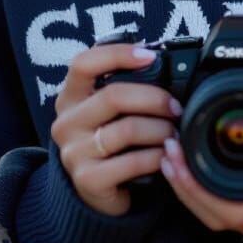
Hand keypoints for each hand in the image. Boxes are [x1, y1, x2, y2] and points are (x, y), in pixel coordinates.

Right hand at [50, 42, 181, 216]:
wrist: (96, 188)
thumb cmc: (110, 137)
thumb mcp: (107, 110)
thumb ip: (124, 86)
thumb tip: (159, 61)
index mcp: (71, 96)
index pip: (84, 63)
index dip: (117, 54)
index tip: (149, 56)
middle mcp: (67, 122)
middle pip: (113, 96)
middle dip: (154, 99)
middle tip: (176, 107)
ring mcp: (74, 153)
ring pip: (126, 129)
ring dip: (160, 129)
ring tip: (174, 133)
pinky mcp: (88, 180)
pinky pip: (131, 162)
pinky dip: (156, 157)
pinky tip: (165, 156)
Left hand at [160, 87, 242, 242]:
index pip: (238, 210)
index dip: (201, 190)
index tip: (182, 157)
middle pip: (219, 218)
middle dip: (186, 187)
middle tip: (168, 151)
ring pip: (218, 222)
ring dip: (190, 194)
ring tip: (170, 159)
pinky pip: (226, 220)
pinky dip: (203, 199)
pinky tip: (190, 174)